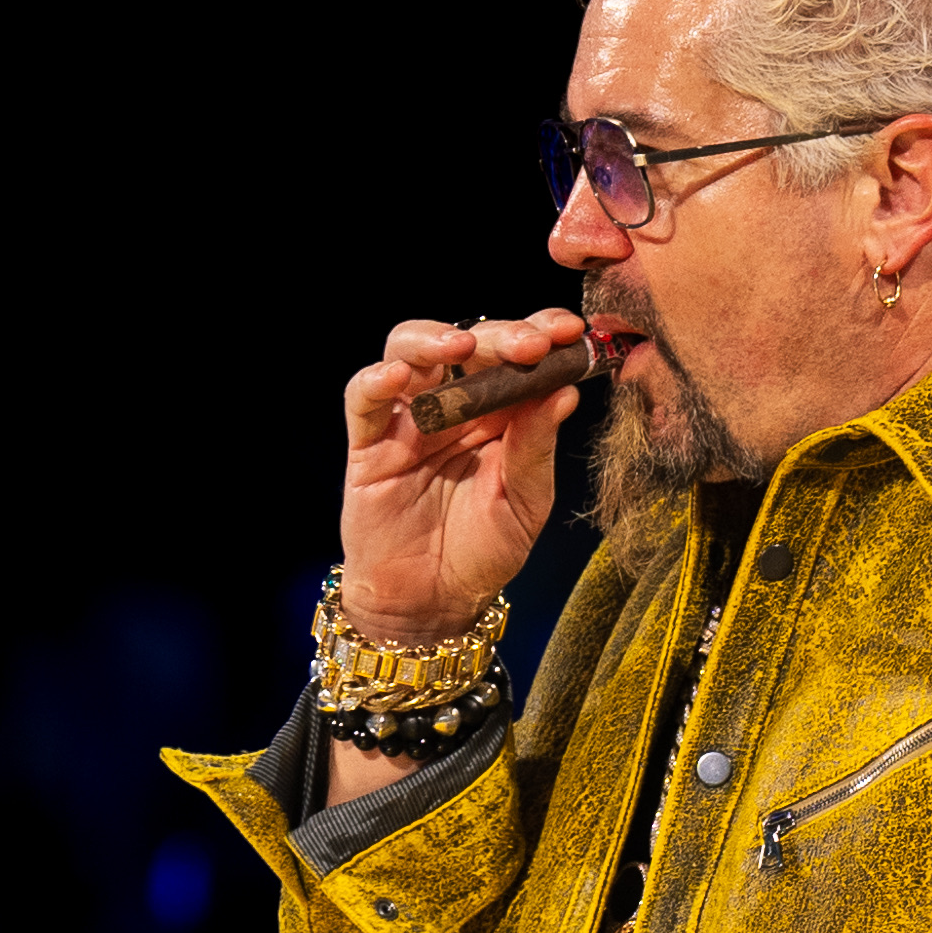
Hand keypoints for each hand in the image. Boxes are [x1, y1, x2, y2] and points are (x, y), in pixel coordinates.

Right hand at [338, 306, 590, 642]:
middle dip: (500, 335)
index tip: (568, 330)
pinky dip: (375, 381)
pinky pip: (363, 399)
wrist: (433, 602)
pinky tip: (397, 378)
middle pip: (467, 344)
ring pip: (407, 351)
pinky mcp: (368, 444)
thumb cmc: (483, 552)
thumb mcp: (526, 502)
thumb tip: (567, 391)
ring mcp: (408, 420)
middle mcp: (453, 406)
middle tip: (529, 345)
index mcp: (499, 412)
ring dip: (432, 339)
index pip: (517, 355)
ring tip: (461, 347)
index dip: (539, 331)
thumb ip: (537, 447)